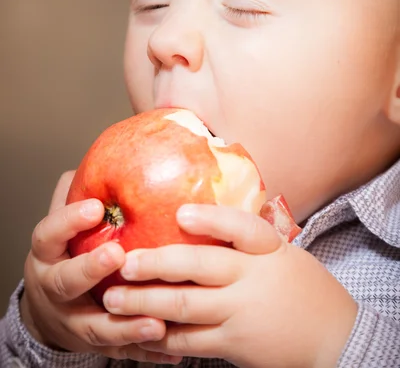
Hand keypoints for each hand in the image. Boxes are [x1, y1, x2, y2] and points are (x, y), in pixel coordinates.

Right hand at [21, 171, 180, 363]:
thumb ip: (80, 193)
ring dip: (126, 324)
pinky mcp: (96, 343)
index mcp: (48, 254)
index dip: (68, 221)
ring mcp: (74, 319)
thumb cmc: (66, 252)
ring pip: (96, 326)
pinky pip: (122, 352)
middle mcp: (56, 288)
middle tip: (118, 255)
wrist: (52, 308)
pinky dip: (147, 353)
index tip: (95, 207)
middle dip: (90, 269)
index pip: (48, 234)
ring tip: (155, 320)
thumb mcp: (65, 224)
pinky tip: (174, 349)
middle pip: (67, 281)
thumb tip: (107, 156)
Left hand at [103, 204, 357, 367]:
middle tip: (122, 263)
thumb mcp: (284, 252)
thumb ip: (247, 235)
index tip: (180, 214)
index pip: (241, 227)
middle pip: (198, 267)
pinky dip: (162, 337)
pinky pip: (191, 342)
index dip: (209, 220)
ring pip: (186, 307)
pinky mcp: (235, 346)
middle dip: (155, 264)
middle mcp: (251, 280)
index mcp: (267, 250)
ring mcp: (241, 315)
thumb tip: (199, 212)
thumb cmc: (303, 287)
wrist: (334, 338)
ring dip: (145, 303)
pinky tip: (139, 331)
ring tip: (114, 299)